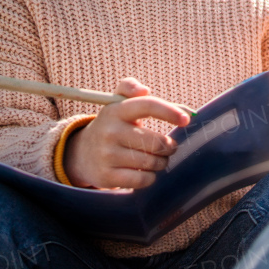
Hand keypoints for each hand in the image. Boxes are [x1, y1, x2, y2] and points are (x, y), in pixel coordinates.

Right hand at [62, 77, 189, 188]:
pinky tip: (146, 171)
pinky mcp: (107, 177)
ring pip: (152, 162)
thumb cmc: (113, 125)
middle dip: (170, 146)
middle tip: (170, 147)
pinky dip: (151, 177)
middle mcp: (110, 132)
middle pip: (156, 142)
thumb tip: (144, 90)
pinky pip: (143, 180)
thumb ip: (130, 88)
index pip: (148, 106)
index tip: (186, 120)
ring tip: (159, 158)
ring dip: (162, 162)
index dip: (170, 112)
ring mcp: (107, 156)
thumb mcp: (117, 103)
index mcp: (116, 110)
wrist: (82, 154)